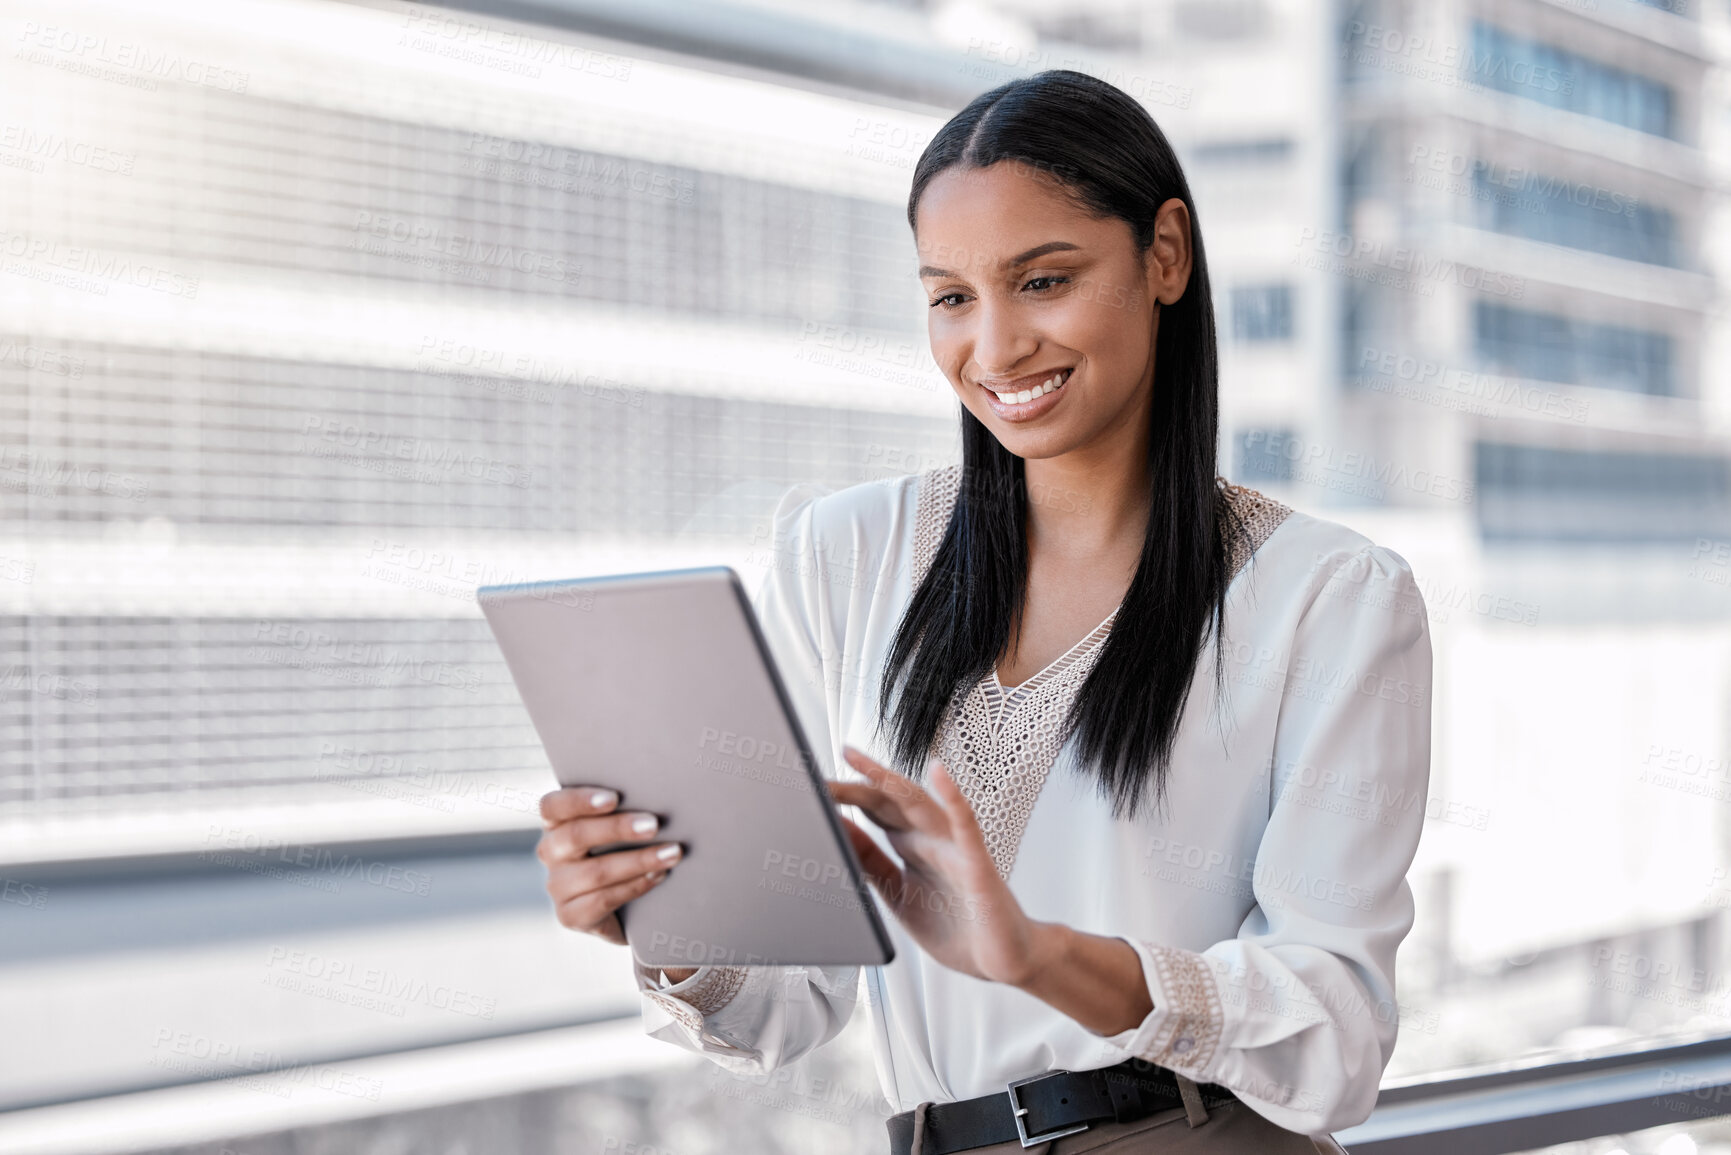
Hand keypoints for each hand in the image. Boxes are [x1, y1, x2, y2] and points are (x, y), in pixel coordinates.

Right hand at [537, 786, 693, 979]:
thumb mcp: (620, 828)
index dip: (580, 800)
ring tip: (671, 853)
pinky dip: (635, 886)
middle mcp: (551, 852)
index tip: (613, 798)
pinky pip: (602, 900)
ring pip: (595, 871)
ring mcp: (557, 886)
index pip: (553, 806)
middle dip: (618, 828)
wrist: (628, 906)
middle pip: (575, 836)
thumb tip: (657, 793)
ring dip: (638, 861)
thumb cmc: (627, 850)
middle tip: (654, 824)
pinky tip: (658, 876)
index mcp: (556, 823)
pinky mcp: (570, 916)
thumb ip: (625, 810)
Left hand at [827, 745, 1053, 986]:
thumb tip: (838, 834)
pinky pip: (965, 824)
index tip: (811, 784)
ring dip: (888, 783)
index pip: (873, 811)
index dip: (844, 796)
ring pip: (919, 803)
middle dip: (854, 787)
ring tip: (859, 764)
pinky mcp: (977, 862)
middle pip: (888, 802)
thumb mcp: (900, 896)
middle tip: (819, 778)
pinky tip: (937, 774)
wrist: (1004, 962)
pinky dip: (951, 797)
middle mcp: (932, 839)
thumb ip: (873, 865)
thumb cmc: (960, 929)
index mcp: (912, 847)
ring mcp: (955, 847)